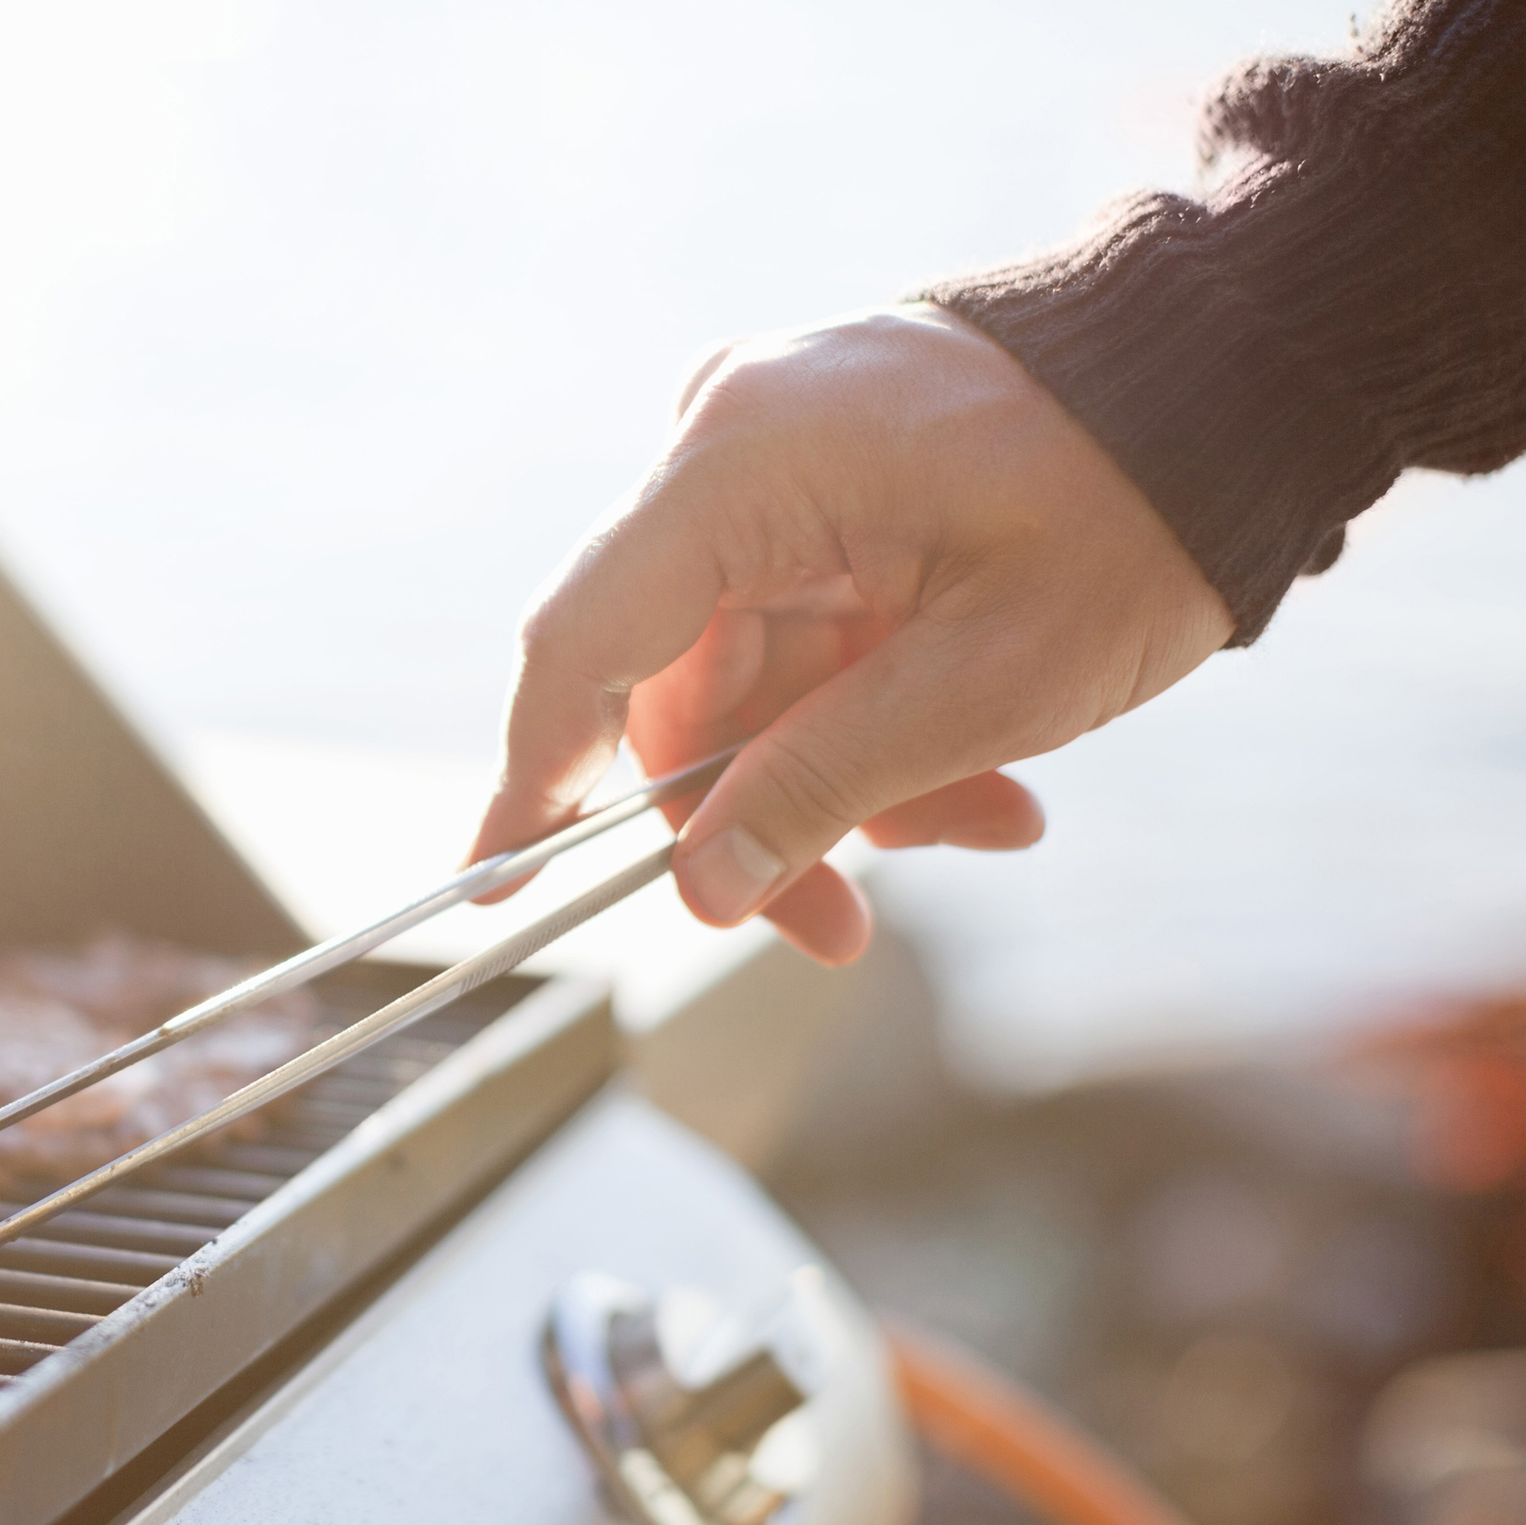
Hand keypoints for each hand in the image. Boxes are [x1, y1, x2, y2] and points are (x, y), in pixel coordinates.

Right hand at [468, 304, 1234, 964]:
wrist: (1246, 376)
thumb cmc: (1138, 507)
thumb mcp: (984, 683)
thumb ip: (818, 788)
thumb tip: (702, 894)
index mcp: (742, 464)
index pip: (583, 648)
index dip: (533, 782)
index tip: (496, 886)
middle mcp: (729, 446)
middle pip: (676, 687)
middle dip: (761, 815)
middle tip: (838, 930)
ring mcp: (775, 460)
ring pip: (751, 678)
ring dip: (848, 776)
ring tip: (985, 825)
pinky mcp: (824, 483)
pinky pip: (806, 634)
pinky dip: (874, 714)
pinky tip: (981, 777)